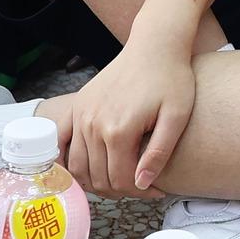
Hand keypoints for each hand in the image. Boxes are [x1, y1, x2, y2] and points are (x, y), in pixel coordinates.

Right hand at [60, 37, 195, 196]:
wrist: (154, 46)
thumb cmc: (171, 79)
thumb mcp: (176, 116)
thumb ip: (159, 152)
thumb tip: (141, 183)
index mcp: (118, 130)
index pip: (121, 180)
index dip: (141, 192)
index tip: (158, 191)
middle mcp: (93, 125)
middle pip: (98, 178)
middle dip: (121, 190)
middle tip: (141, 186)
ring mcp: (81, 115)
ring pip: (79, 167)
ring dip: (97, 181)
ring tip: (121, 179)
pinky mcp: (78, 107)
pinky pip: (63, 144)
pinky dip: (70, 163)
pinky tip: (87, 168)